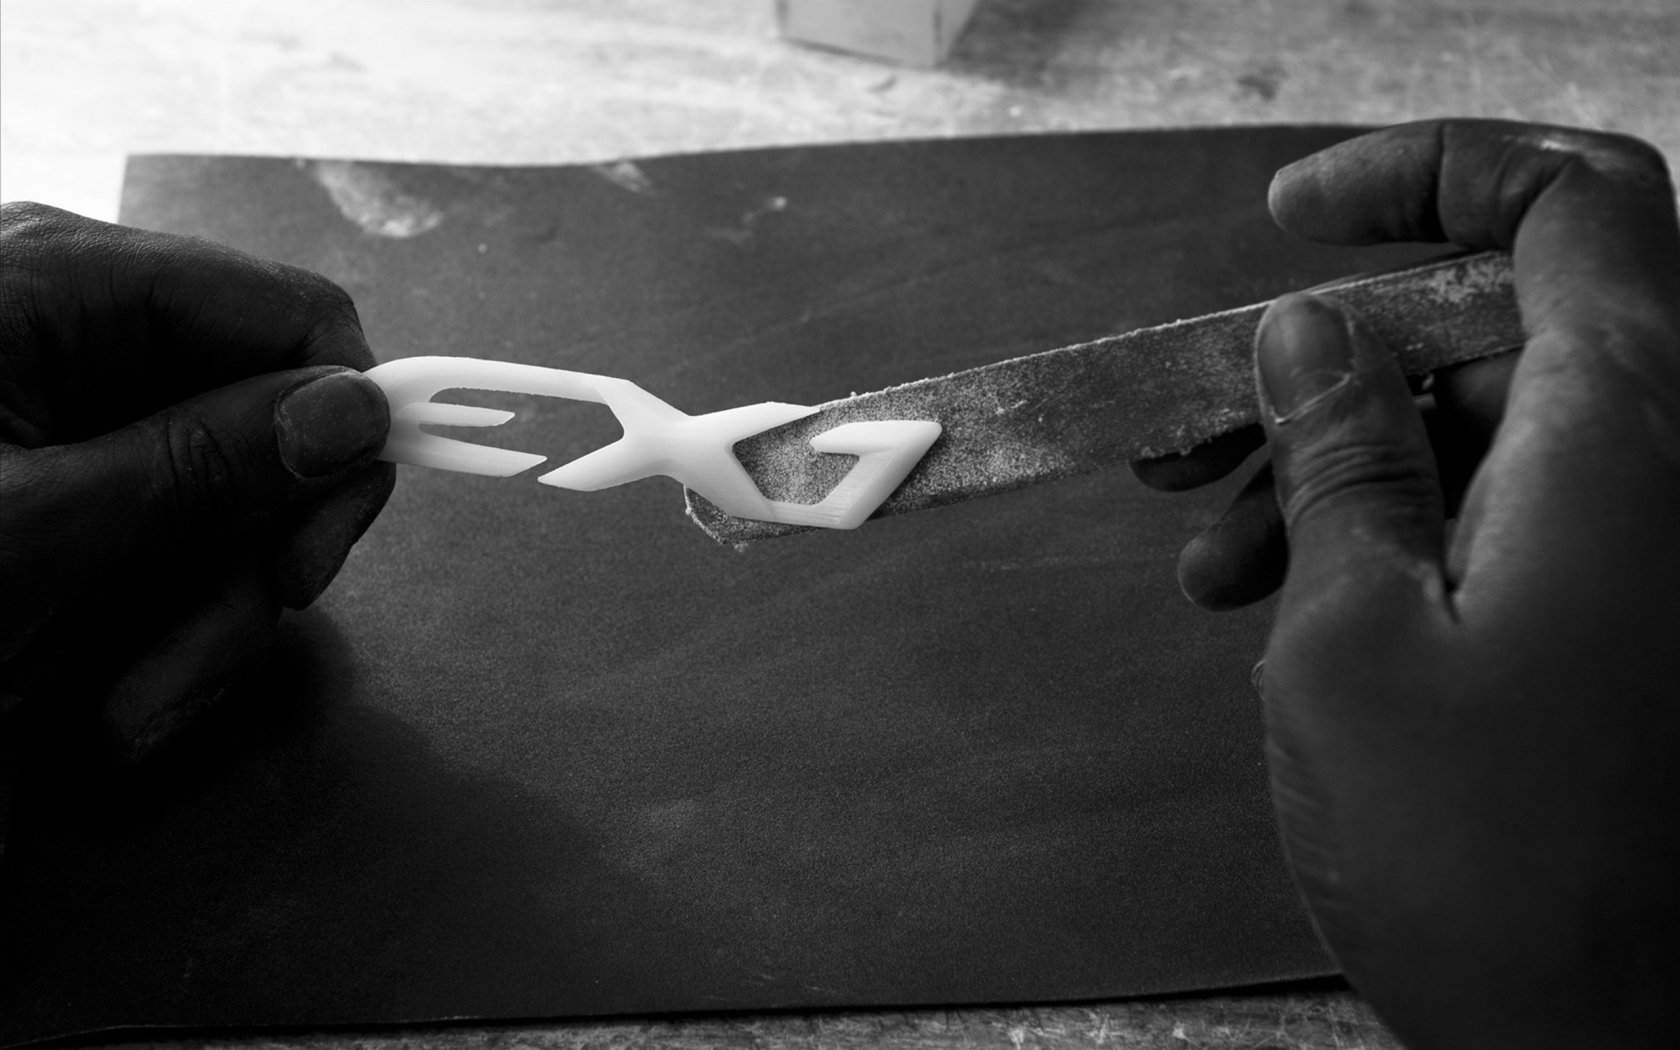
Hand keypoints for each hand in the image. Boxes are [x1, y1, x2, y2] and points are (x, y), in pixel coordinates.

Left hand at [0, 203, 393, 759]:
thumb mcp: (31, 538)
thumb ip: (207, 466)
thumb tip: (361, 414)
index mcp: (60, 288)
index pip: (290, 318)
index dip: (338, 430)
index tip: (316, 557)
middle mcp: (77, 342)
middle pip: (267, 433)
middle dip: (243, 571)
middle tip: (183, 664)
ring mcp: (70, 430)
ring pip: (230, 522)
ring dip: (193, 638)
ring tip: (106, 717)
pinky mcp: (64, 506)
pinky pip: (171, 564)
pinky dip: (149, 649)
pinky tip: (86, 706)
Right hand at [1138, 121, 1679, 1045]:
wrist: (1600, 1046)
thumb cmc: (1490, 867)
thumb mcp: (1351, 638)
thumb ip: (1334, 461)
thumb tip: (1307, 335)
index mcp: (1626, 437)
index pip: (1569, 203)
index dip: (1427, 175)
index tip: (1297, 219)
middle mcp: (1663, 471)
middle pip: (1495, 330)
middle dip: (1327, 368)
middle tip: (1194, 429)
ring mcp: (1647, 547)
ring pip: (1483, 432)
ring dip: (1336, 470)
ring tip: (1214, 554)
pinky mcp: (1626, 616)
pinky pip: (1507, 517)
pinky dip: (1393, 536)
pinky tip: (1284, 600)